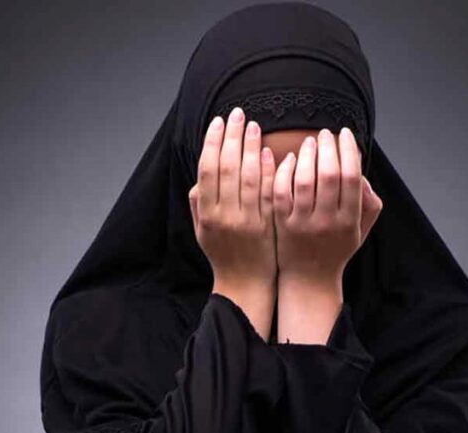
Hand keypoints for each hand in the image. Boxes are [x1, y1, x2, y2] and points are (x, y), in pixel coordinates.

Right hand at [189, 107, 277, 339]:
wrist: (245, 283)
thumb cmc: (223, 254)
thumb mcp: (202, 230)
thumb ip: (199, 202)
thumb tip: (201, 176)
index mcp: (206, 214)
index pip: (207, 170)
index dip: (212, 143)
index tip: (218, 122)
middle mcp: (225, 216)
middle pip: (227, 168)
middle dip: (231, 137)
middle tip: (237, 114)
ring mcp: (247, 220)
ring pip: (248, 176)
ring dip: (250, 148)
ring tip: (253, 125)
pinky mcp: (267, 225)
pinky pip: (267, 192)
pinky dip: (267, 170)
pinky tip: (268, 151)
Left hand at [272, 127, 382, 288]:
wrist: (309, 279)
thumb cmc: (336, 249)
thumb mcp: (361, 229)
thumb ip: (369, 202)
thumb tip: (360, 172)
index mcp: (349, 220)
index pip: (351, 176)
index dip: (348, 150)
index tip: (344, 133)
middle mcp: (327, 222)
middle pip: (329, 174)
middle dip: (328, 147)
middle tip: (325, 133)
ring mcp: (302, 223)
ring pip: (303, 180)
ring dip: (306, 155)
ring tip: (309, 142)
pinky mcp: (281, 225)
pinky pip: (280, 192)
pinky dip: (284, 171)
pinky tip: (288, 159)